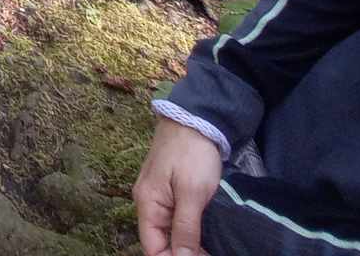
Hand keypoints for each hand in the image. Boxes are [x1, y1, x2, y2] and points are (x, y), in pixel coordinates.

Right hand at [134, 118, 221, 255]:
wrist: (196, 117)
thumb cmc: (192, 154)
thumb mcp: (192, 193)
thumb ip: (185, 229)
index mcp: (147, 204)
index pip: (153, 248)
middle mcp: (148, 202)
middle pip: (161, 241)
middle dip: (183, 253)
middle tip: (211, 254)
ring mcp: (159, 194)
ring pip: (169, 231)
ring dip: (188, 243)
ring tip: (212, 248)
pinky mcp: (171, 188)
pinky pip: (176, 218)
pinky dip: (190, 230)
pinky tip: (206, 234)